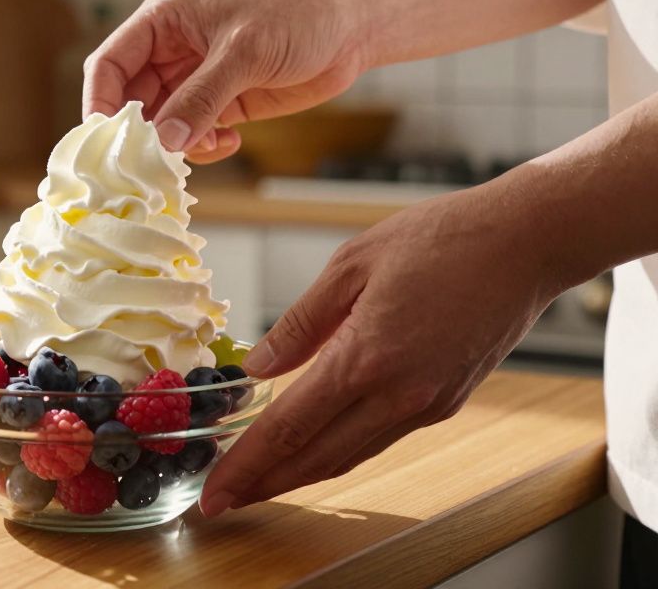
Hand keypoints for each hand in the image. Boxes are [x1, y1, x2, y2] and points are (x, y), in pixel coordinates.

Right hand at [81, 0, 370, 162]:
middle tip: (152, 164)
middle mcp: (172, 50)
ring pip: (161, 125)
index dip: (101, 102)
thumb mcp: (245, 53)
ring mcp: (196, 80)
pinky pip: (192, 136)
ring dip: (175, 146)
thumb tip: (162, 142)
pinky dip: (203, 148)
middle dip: (141, 134)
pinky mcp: (221, 104)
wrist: (355, 27)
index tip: (106, 141)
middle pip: (131, 102)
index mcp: (164, 20)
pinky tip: (231, 142)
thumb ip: (201, 98)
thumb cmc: (300, 16)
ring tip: (208, 146)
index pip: (110, 64)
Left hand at [199, 182, 566, 515]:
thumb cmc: (442, 240)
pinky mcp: (446, 402)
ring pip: (350, 456)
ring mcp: (427, 404)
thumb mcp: (351, 264)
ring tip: (257, 483)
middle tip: (221, 501)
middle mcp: (399, 394)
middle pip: (316, 459)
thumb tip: (257, 365)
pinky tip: (312, 448)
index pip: (289, 427)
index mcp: (367, 358)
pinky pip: (379, 439)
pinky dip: (338, 452)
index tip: (213, 490)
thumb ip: (300, 323)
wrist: (527, 243)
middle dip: (263, 485)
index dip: (246, 463)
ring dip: (299, 476)